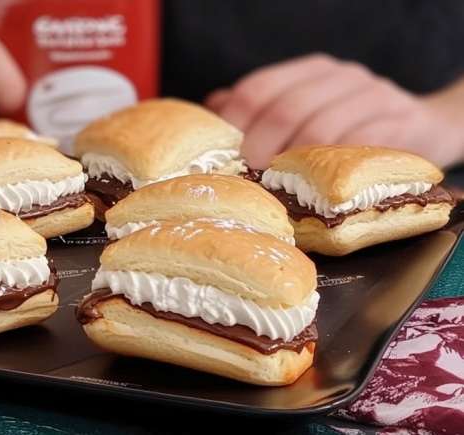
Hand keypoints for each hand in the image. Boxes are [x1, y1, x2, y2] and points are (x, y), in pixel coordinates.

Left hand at [206, 53, 463, 168]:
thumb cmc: (351, 127)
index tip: (219, 158)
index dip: (234, 124)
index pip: (258, 89)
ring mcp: (370, 95)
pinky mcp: (399, 122)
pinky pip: (359, 147)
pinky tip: (316, 188)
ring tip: (276, 189)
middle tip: (246, 180)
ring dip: (293, 163)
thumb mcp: (307, 113)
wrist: (425, 126)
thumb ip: (261, 112)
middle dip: (259, 149)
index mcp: (308, 71)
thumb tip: (211, 114)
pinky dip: (333, 170)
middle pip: (285, 109)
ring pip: (321, 129)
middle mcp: (337, 76)